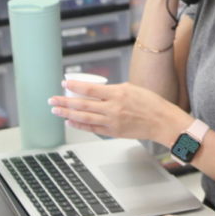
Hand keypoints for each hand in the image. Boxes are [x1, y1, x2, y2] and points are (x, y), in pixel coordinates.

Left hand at [48, 81, 190, 143]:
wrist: (162, 121)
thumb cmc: (150, 103)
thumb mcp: (132, 89)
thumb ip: (113, 91)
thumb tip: (97, 92)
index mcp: (118, 93)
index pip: (90, 89)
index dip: (74, 86)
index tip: (64, 83)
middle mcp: (113, 108)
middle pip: (82, 104)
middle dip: (64, 102)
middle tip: (52, 99)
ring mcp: (112, 121)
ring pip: (84, 117)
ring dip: (67, 114)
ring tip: (56, 110)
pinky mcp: (113, 132)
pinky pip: (92, 128)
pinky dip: (80, 125)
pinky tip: (70, 122)